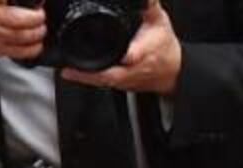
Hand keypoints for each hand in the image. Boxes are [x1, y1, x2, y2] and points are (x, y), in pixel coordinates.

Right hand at [0, 0, 45, 62]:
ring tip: (40, 28)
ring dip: (37, 33)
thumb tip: (29, 1)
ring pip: (23, 36)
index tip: (33, 4)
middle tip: (40, 16)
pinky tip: (37, 43)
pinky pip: (22, 51)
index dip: (13, 0)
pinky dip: (34, 48)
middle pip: (19, 19)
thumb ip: (3, 0)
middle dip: (36, 18)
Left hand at [61, 0, 180, 94]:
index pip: (132, 54)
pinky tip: (74, 74)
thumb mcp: (159, 20)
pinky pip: (105, 83)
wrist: (174, 70)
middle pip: (113, 75)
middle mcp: (135, 68)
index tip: (112, 53)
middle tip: (70, 70)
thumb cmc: (164, 45)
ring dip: (87, 78)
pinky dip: (90, 80)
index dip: (123, 54)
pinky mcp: (124, 85)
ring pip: (106, 82)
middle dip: (92, 74)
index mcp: (144, 51)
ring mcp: (129, 79)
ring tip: (68, 71)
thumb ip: (149, 5)